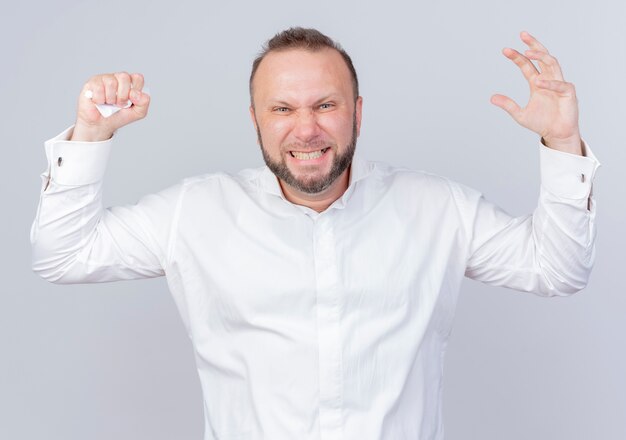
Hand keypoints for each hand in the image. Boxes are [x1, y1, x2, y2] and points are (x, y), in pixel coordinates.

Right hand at [71, 72, 149, 141]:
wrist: (102, 125)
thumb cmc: (119, 115)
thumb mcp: (138, 113)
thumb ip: (144, 102)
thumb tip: (136, 93)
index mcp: (131, 83)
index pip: (137, 78)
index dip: (135, 91)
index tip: (131, 101)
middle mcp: (118, 78)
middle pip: (124, 77)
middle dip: (123, 95)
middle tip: (119, 104)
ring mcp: (104, 78)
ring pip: (111, 82)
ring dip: (111, 99)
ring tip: (109, 104)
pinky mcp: (92, 83)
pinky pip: (98, 88)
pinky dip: (100, 100)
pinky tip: (99, 102)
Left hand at [491, 31, 581, 154]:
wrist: (557, 134)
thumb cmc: (541, 123)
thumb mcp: (520, 114)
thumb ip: (508, 105)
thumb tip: (491, 98)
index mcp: (537, 82)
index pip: (526, 65)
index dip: (516, 57)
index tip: (505, 50)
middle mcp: (548, 79)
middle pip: (542, 56)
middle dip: (533, 45)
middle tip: (522, 35)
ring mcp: (559, 84)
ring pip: (552, 63)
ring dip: (541, 56)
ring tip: (528, 52)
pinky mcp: (569, 92)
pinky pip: (560, 84)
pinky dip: (550, 83)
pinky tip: (539, 82)